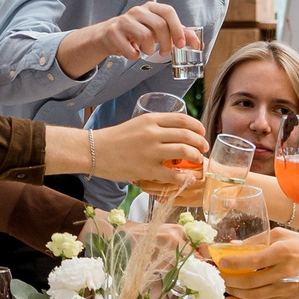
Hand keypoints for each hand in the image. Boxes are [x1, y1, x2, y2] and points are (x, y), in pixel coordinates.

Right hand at [91, 111, 207, 183]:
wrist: (94, 151)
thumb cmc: (115, 139)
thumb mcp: (137, 125)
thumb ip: (155, 127)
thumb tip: (175, 133)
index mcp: (151, 119)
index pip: (183, 119)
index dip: (197, 126)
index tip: (202, 132)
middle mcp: (153, 133)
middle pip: (188, 135)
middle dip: (201, 142)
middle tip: (204, 148)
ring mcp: (150, 152)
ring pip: (184, 152)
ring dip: (196, 157)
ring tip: (198, 161)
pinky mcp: (146, 169)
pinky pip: (173, 175)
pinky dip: (184, 178)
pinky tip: (188, 179)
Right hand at [100, 1, 193, 61]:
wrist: (110, 35)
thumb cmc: (138, 32)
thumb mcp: (158, 30)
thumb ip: (178, 33)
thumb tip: (198, 43)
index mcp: (151, 8)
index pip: (168, 12)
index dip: (177, 28)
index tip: (181, 44)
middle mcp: (138, 11)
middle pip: (159, 25)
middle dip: (166, 43)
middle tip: (165, 52)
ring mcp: (124, 20)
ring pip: (145, 36)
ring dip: (149, 50)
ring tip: (146, 50)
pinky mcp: (114, 33)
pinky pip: (130, 49)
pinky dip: (135, 56)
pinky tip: (134, 52)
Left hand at [212, 229, 298, 298]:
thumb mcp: (282, 235)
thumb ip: (257, 240)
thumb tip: (233, 246)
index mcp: (283, 252)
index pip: (252, 260)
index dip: (233, 263)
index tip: (220, 261)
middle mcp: (284, 272)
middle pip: (249, 281)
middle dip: (229, 279)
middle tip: (216, 275)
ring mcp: (285, 289)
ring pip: (253, 295)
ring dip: (234, 292)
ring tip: (222, 287)